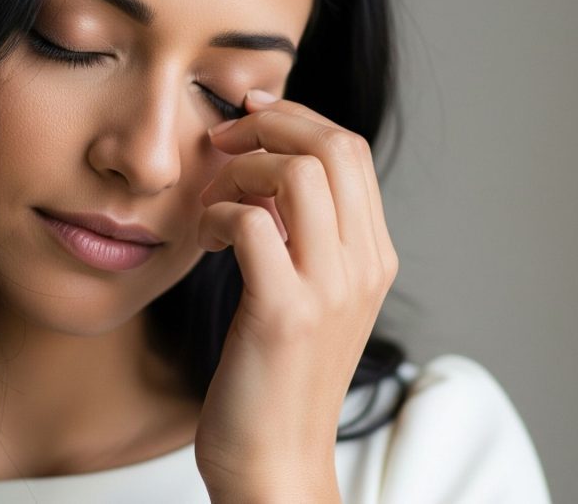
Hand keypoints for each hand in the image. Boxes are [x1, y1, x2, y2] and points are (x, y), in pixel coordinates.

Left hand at [193, 90, 398, 501]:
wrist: (275, 461)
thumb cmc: (277, 375)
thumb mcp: (307, 296)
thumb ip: (301, 235)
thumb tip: (264, 170)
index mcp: (372, 256)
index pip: (350, 149)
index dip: (296, 118)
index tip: (249, 116)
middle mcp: (363, 266)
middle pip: (333, 147)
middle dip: (270, 124)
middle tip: (223, 140)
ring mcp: (329, 289)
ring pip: (297, 174)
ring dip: (240, 169)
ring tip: (212, 200)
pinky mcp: (284, 313)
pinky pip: (250, 223)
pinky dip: (218, 214)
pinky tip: (205, 238)